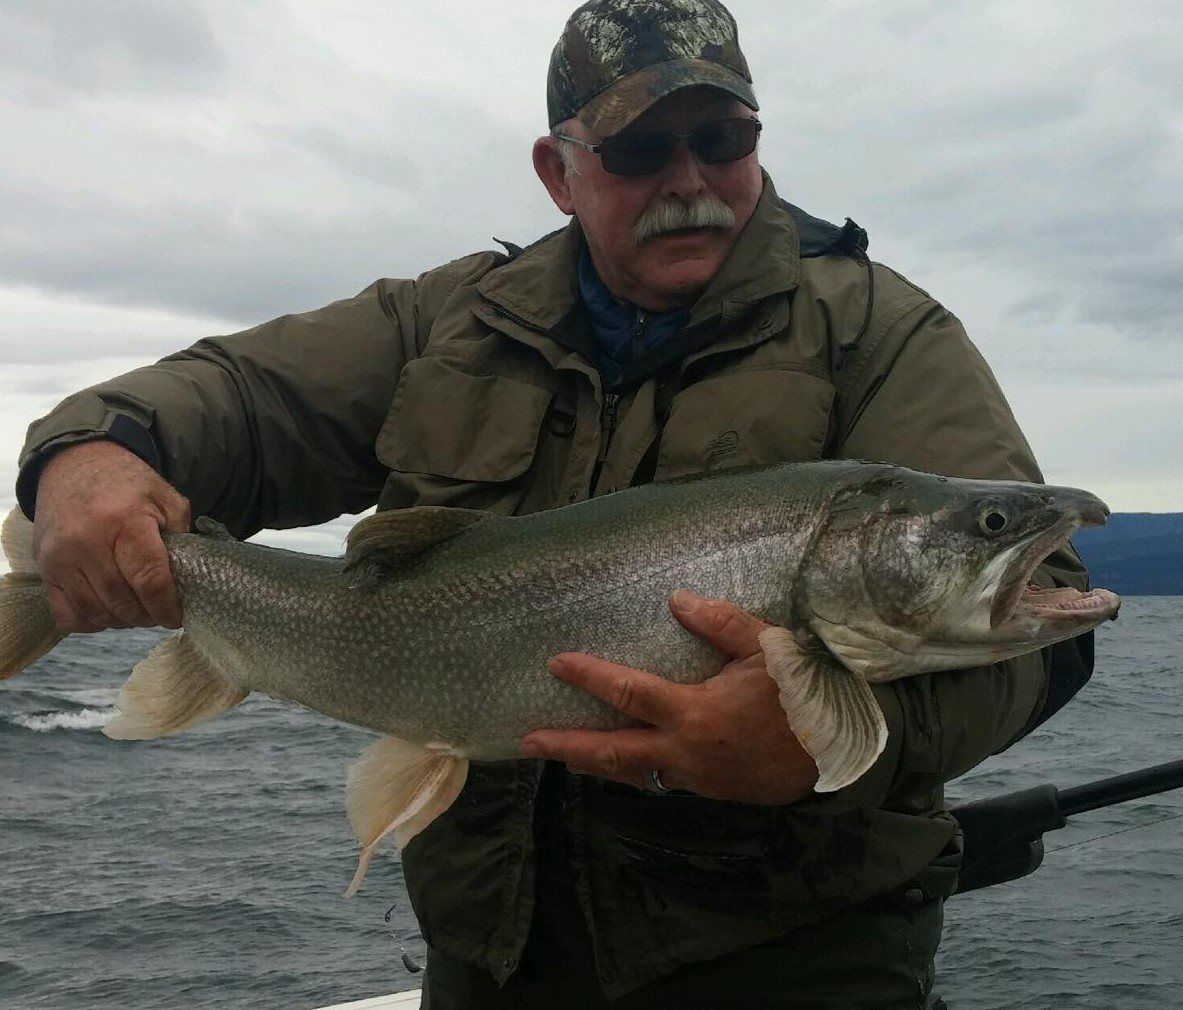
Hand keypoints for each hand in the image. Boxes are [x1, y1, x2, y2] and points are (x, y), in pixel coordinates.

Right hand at [33, 440, 190, 632]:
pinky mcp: (43, 568)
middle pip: (122, 602)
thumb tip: (189, 576)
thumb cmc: (127, 485)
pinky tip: (108, 612)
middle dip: (146, 616)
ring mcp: (60, 558)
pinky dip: (90, 622)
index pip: (149, 579)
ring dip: (121, 621)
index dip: (166, 606)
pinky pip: (66, 614)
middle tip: (159, 613)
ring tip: (137, 613)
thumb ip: (182, 534)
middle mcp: (87, 542)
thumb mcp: (165, 498)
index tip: (177, 617)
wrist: (75, 465)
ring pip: (95, 612)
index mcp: (125, 522)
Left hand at [519, 590, 819, 804]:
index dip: (589, 677)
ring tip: (559, 755)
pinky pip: (656, 783)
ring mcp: (693, 777)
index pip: (628, 693)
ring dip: (591, 764)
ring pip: (630, 775)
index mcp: (694, 713)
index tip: (556, 663)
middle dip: (566, 745)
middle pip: (612, 752)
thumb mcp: (765, 648)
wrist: (834, 753)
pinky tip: (615, 766)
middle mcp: (684, 751)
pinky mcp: (706, 790)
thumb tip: (677, 599)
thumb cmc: (799, 695)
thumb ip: (719, 622)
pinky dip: (629, 774)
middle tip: (528, 740)